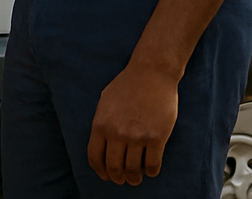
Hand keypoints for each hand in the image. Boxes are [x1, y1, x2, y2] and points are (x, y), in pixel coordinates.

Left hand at [86, 62, 178, 184]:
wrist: (152, 72)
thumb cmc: (128, 84)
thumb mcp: (105, 101)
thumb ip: (102, 123)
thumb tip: (100, 143)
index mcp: (101, 125)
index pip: (95, 158)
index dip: (100, 171)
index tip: (106, 176)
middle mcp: (117, 133)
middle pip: (114, 168)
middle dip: (118, 178)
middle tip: (123, 180)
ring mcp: (137, 137)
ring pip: (133, 170)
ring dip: (134, 178)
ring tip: (136, 178)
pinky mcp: (156, 138)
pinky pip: (152, 165)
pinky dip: (151, 171)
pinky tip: (151, 169)